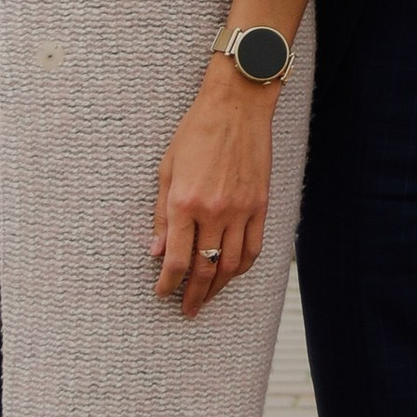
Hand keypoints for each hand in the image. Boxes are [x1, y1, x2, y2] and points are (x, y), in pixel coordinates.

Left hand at [152, 61, 277, 319]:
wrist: (237, 106)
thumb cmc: (197, 131)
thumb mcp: (167, 169)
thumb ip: (162, 214)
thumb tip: (157, 251)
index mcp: (185, 202)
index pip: (176, 259)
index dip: (168, 283)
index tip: (163, 293)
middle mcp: (214, 211)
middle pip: (204, 268)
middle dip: (193, 294)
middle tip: (187, 310)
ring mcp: (240, 210)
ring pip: (231, 265)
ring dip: (218, 287)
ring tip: (207, 298)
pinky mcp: (260, 205)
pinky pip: (254, 248)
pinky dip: (242, 267)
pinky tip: (232, 275)